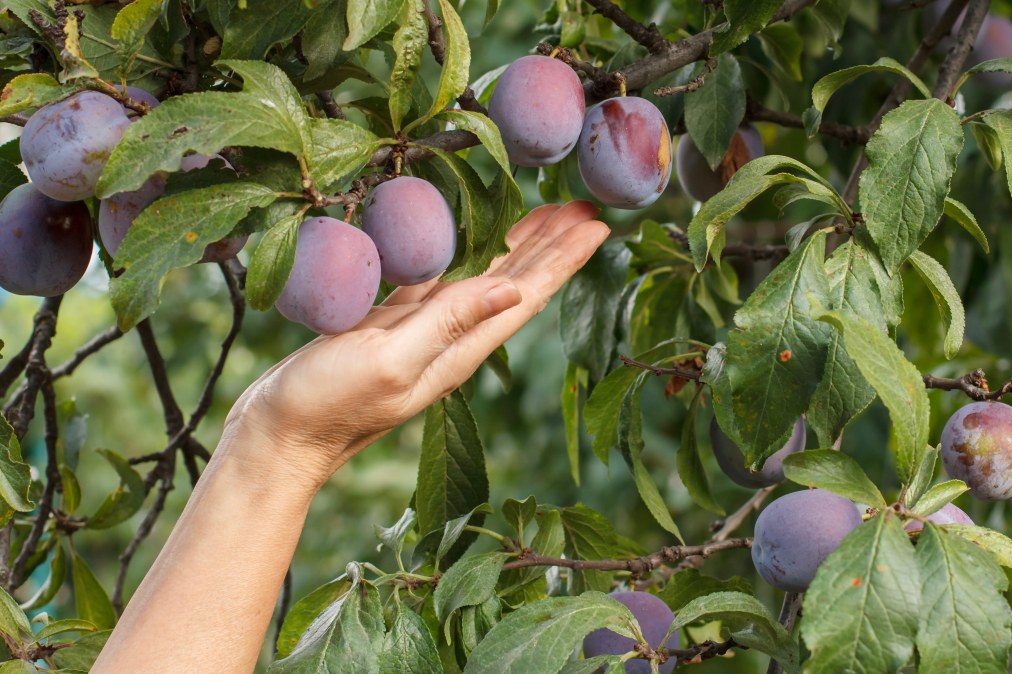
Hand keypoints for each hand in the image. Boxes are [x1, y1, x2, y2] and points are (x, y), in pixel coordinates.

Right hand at [224, 201, 608, 490]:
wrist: (277, 439)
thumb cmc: (326, 406)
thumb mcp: (389, 360)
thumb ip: (447, 324)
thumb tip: (511, 289)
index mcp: (460, 349)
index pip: (526, 296)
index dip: (564, 260)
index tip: (601, 225)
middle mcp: (452, 340)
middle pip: (517, 283)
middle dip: (553, 245)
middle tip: (587, 206)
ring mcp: (423, 333)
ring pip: (484, 278)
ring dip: (518, 246)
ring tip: (548, 214)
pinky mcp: (392, 324)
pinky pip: (444, 280)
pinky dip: (467, 254)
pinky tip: (475, 238)